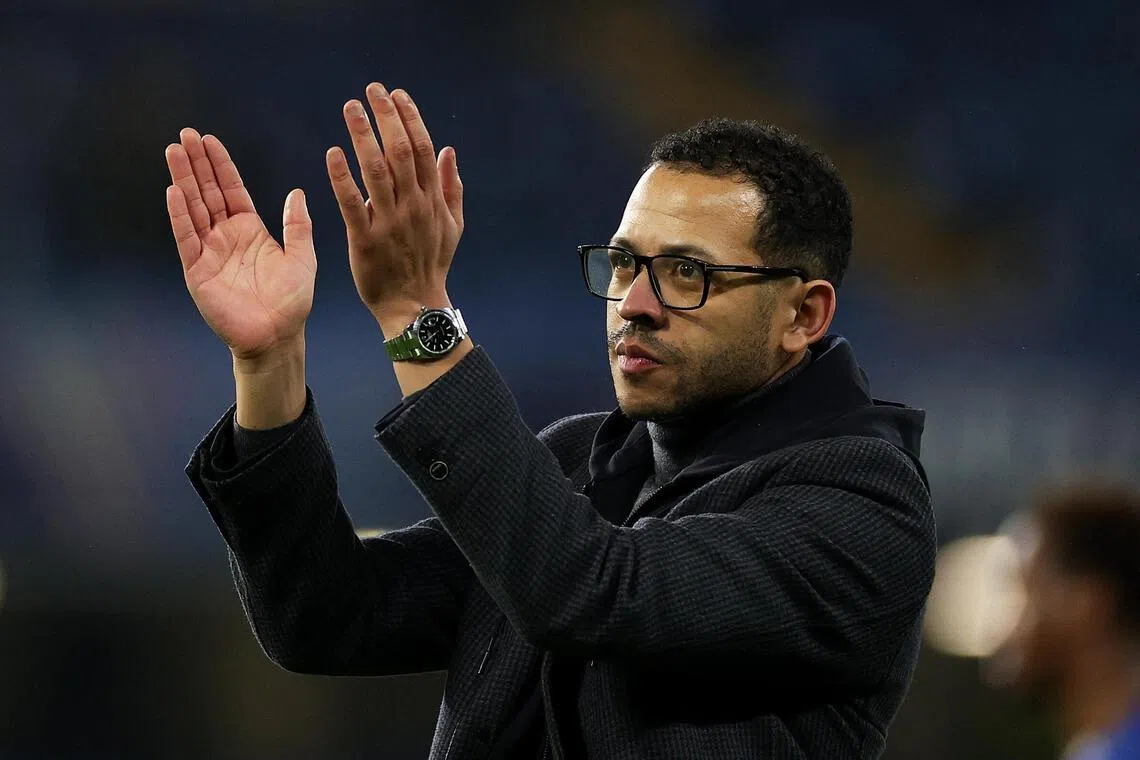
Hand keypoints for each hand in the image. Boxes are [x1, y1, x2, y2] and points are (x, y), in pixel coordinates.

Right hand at [165, 129, 315, 362]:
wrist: (278, 336)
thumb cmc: (292, 302)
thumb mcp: (302, 258)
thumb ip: (297, 226)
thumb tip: (297, 193)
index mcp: (250, 230)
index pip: (231, 189)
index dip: (220, 165)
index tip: (209, 140)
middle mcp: (226, 237)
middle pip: (207, 192)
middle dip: (196, 163)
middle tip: (185, 134)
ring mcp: (209, 252)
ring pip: (193, 209)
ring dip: (183, 180)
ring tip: (173, 151)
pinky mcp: (198, 271)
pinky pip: (187, 238)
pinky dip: (180, 215)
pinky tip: (174, 191)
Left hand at [326, 83, 462, 332]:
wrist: (414, 305)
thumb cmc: (431, 263)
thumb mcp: (453, 226)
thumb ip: (451, 187)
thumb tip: (448, 150)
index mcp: (433, 201)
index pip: (423, 149)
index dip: (410, 118)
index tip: (396, 94)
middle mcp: (413, 207)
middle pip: (401, 152)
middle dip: (386, 117)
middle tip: (371, 90)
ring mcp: (389, 223)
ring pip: (377, 171)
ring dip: (363, 136)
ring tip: (351, 108)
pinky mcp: (365, 240)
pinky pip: (352, 203)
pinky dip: (341, 177)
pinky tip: (333, 153)